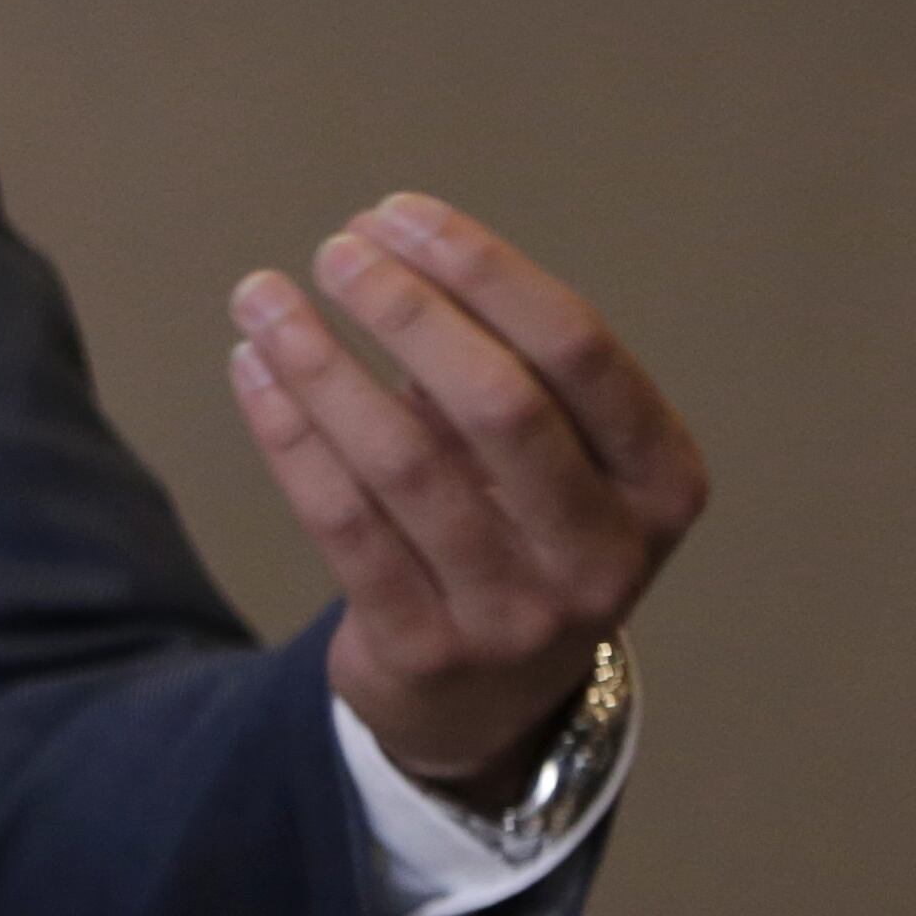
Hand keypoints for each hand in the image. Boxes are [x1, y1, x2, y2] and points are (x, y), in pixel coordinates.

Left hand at [225, 192, 707, 801]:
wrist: (492, 702)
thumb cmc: (519, 526)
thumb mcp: (551, 452)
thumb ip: (497, 359)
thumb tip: (382, 248)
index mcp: (661, 481)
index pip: (577, 346)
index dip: (482, 267)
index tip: (397, 214)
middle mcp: (605, 554)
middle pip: (498, 400)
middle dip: (404, 309)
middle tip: (334, 250)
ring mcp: (518, 614)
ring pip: (404, 462)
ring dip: (322, 362)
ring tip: (263, 297)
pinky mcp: (427, 650)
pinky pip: (341, 521)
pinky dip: (289, 432)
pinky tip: (254, 370)